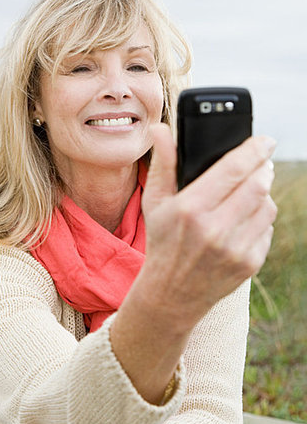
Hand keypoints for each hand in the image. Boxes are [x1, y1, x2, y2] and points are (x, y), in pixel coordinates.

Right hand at [140, 123, 276, 331]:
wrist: (171, 294)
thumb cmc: (163, 240)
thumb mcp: (155, 201)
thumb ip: (164, 162)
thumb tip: (162, 129)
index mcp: (190, 209)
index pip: (233, 169)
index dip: (254, 149)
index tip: (265, 139)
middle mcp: (215, 229)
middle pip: (258, 184)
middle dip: (263, 167)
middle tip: (261, 161)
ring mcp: (235, 249)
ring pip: (267, 205)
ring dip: (263, 191)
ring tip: (249, 189)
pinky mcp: (250, 263)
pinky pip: (267, 228)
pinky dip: (260, 216)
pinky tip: (244, 217)